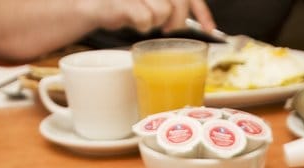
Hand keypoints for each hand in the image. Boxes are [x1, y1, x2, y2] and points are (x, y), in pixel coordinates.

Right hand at [98, 0, 214, 33]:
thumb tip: (200, 20)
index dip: (201, 10)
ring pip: (162, 12)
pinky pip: (145, 19)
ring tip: (143, 18)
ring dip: (155, 22)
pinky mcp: (126, 2)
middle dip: (178, 20)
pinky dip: (140, 25)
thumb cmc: (125, 6)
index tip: (209, 27)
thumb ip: (174, 6)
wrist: (95, 5)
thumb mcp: (154, 4)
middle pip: (178, 2)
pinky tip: (132, 20)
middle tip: (169, 28)